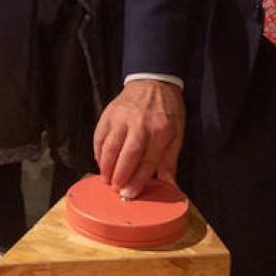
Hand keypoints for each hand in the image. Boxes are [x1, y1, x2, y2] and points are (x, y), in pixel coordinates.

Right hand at [94, 78, 184, 198]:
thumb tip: (171, 188)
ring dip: (106, 167)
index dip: (137, 180)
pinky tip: (101, 163)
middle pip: (127, 155)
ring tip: (107, 180)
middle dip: (120, 176)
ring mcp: (122, 117)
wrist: (153, 82)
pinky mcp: (109, 114)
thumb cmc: (166, 111)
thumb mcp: (176, 135)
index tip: (130, 194)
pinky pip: (100, 137)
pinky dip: (99, 153)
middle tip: (116, 190)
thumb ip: (170, 163)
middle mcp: (140, 123)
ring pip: (110, 147)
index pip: (147, 161)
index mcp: (161, 130)